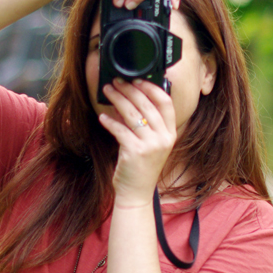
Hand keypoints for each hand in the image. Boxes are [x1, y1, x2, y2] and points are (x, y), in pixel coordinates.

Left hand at [98, 79, 175, 206]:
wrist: (136, 193)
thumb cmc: (141, 167)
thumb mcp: (148, 143)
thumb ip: (142, 123)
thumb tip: (128, 98)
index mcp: (170, 133)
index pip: (165, 103)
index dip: (151, 88)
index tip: (137, 79)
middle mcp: (163, 138)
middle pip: (146, 104)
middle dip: (129, 89)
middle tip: (116, 82)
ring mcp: (150, 145)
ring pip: (132, 114)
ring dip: (118, 99)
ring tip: (108, 91)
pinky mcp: (135, 151)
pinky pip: (120, 130)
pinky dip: (110, 121)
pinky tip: (102, 116)